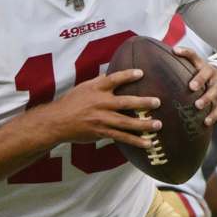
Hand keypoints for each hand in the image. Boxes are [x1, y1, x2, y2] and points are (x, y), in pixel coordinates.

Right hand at [34, 69, 160, 149]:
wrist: (57, 122)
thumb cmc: (71, 102)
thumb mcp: (84, 87)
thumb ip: (100, 81)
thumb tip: (113, 73)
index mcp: (97, 89)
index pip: (114, 79)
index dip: (127, 75)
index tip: (141, 73)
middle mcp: (101, 103)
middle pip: (125, 102)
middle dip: (143, 102)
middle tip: (158, 102)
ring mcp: (102, 119)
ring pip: (126, 122)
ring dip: (143, 124)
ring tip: (158, 124)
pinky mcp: (102, 132)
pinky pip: (121, 137)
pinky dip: (136, 141)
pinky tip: (148, 143)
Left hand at [173, 46, 216, 125]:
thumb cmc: (202, 73)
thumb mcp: (195, 65)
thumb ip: (184, 58)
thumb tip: (172, 50)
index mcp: (202, 65)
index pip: (193, 55)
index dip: (185, 53)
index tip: (175, 52)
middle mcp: (213, 74)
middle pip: (208, 75)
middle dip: (200, 80)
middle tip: (191, 87)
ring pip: (215, 92)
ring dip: (207, 99)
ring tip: (198, 106)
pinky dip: (213, 115)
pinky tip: (205, 121)